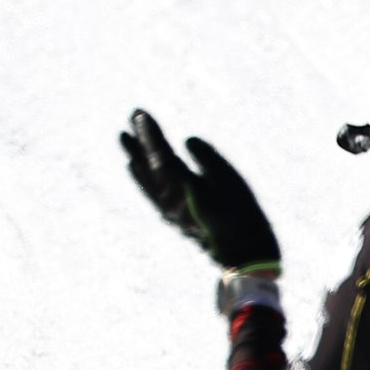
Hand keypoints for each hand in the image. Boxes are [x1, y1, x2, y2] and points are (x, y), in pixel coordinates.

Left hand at [120, 109, 280, 271]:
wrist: (243, 256)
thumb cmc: (243, 217)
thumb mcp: (232, 182)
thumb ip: (207, 159)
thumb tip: (186, 141)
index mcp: (183, 189)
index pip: (160, 155)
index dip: (149, 133)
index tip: (139, 113)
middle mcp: (169, 200)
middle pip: (147, 166)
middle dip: (139, 142)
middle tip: (129, 119)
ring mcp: (169, 211)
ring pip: (145, 180)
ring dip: (135, 158)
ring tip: (125, 140)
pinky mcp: (174, 218)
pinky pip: (150, 192)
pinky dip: (141, 177)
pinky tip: (139, 171)